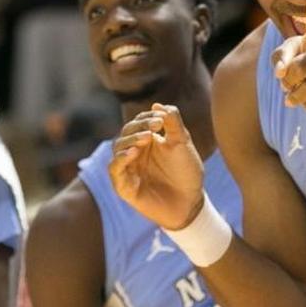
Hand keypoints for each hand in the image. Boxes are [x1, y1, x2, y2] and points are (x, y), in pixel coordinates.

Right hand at [108, 104, 204, 229]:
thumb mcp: (182, 143)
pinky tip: (134, 153)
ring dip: (130, 140)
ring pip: (117, 147)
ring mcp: (128, 169)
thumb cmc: (187, 173)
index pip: (138, 122)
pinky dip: (121, 159)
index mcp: (148, 141)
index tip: (161, 118)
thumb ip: (173, 122)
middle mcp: (135, 153)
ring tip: (147, 138)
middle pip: (126, 132)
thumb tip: (157, 104)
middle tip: (156, 126)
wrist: (191, 203)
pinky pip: (114, 169)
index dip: (146, 117)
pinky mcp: (124, 186)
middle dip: (139, 126)